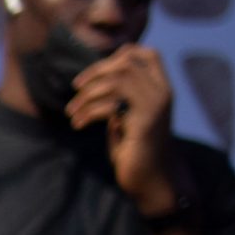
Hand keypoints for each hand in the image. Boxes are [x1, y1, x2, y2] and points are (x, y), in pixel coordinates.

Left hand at [67, 46, 180, 212]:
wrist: (152, 181)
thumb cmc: (135, 151)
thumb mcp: (126, 117)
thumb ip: (118, 99)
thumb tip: (94, 83)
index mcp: (161, 88)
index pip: (146, 54)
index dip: (116, 57)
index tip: (91, 76)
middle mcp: (162, 93)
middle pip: (127, 63)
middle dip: (95, 72)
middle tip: (75, 89)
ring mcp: (156, 107)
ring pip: (118, 80)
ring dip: (88, 94)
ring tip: (71, 111)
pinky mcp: (144, 124)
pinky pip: (111, 106)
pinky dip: (88, 112)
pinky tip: (77, 125)